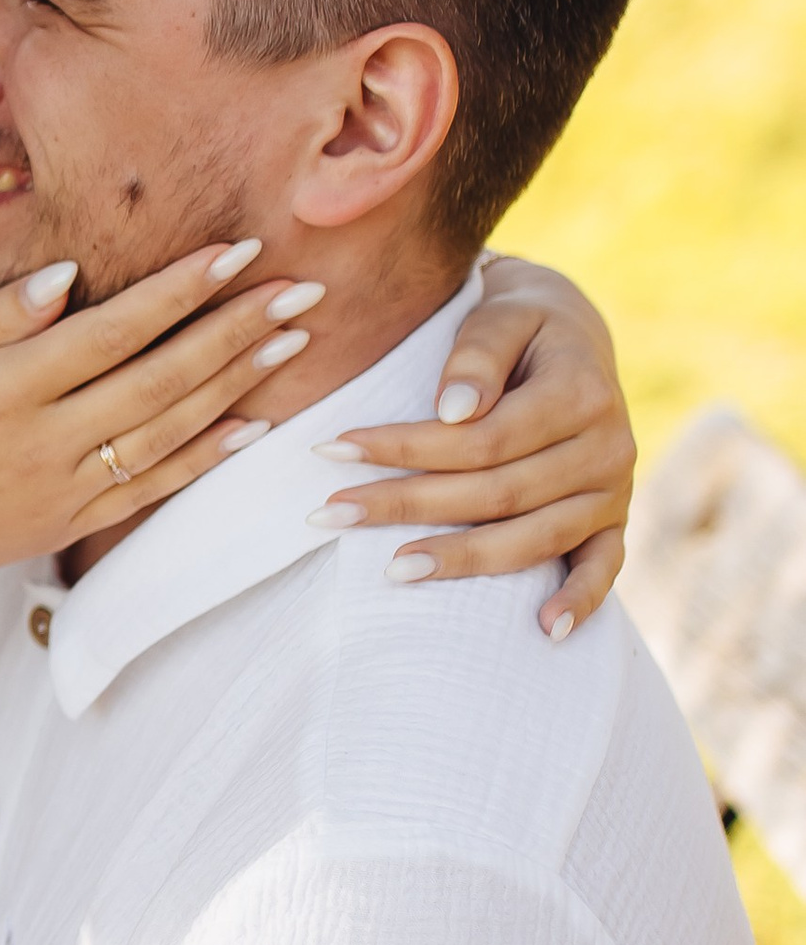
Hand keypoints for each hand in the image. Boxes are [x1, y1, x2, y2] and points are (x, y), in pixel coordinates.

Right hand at [0, 238, 314, 649]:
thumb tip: (65, 276)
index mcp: (4, 392)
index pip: (114, 329)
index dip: (181, 289)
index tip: (236, 251)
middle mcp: (46, 443)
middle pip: (163, 376)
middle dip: (237, 329)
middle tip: (300, 289)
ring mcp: (62, 490)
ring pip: (171, 429)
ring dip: (238, 383)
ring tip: (292, 341)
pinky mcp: (66, 525)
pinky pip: (152, 489)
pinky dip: (204, 457)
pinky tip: (249, 426)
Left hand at [304, 255, 633, 641]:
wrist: (573, 335)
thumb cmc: (522, 323)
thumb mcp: (503, 312)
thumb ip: (477, 355)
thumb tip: (451, 413)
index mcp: (581, 392)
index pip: (482, 438)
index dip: (405, 447)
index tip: (333, 449)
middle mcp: (607, 447)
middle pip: (497, 493)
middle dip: (408, 504)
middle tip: (329, 513)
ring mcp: (614, 490)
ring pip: (533, 539)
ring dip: (461, 560)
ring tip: (389, 570)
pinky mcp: (613, 520)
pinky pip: (603, 568)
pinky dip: (580, 601)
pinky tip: (544, 632)